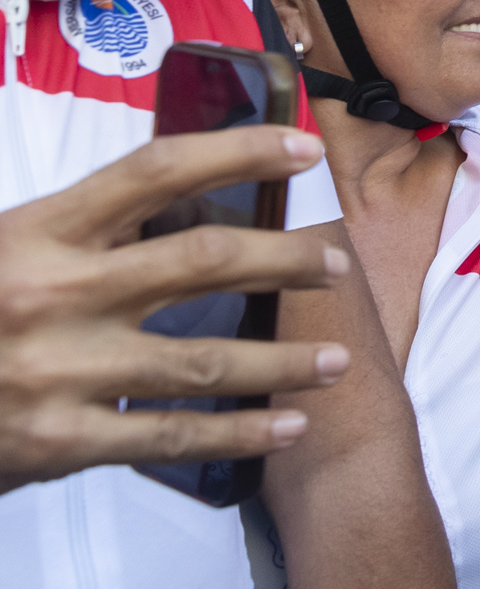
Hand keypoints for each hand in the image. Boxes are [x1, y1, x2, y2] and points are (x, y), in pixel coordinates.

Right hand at [0, 126, 351, 493]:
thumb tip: (191, 201)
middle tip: (335, 263)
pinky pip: (174, 435)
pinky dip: (242, 433)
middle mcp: (54, 293)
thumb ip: (86, 230)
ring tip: (337, 359)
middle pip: (203, 260)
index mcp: (38, 232)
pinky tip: (288, 424)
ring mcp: (60, 370)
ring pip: (206, 359)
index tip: (302, 147)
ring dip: (285, 359)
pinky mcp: (60, 440)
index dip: (238, 151)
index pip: (155, 171)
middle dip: (286, 258)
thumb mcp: (9, 248)